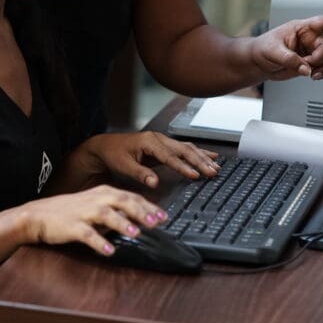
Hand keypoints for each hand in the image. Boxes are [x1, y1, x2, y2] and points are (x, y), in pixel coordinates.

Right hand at [21, 185, 167, 256]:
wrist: (38, 215)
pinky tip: (110, 250)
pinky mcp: (72, 226)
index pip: (131, 197)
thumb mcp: (95, 205)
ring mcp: (83, 212)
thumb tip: (139, 219)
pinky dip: (99, 242)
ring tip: (136, 232)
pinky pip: (87, 234)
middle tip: (157, 222)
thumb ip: (115, 210)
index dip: (148, 206)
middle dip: (141, 211)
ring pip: (106, 214)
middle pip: (122, 201)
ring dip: (122, 223)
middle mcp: (96, 199)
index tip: (164, 216)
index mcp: (103, 193)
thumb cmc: (68, 211)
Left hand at [77, 131, 219, 187]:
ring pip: (187, 148)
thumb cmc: (114, 155)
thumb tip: (154, 183)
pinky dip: (199, 153)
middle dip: (199, 161)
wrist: (106, 146)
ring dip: (202, 157)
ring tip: (216, 167)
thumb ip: (140, 173)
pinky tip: (211, 156)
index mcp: (149, 142)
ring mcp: (162, 141)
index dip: (183, 166)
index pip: (169, 156)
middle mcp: (158, 139)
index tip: (195, 175)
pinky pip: (185, 148)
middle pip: (183, 150)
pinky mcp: (164, 146)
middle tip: (212, 172)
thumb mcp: (123, 165)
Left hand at [251, 10, 322, 80]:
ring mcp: (314, 50)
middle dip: (320, 60)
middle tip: (305, 66)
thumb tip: (306, 69)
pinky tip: (314, 75)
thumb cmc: (263, 49)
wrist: (259, 62)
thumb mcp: (272, 51)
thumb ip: (289, 59)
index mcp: (301, 28)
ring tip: (310, 73)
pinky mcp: (314, 62)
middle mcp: (311, 37)